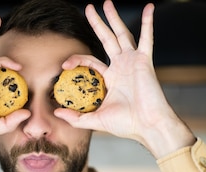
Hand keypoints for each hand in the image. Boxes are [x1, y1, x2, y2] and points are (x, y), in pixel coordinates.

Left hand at [55, 1, 194, 157]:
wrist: (148, 126)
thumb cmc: (126, 125)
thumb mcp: (96, 120)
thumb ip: (76, 117)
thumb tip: (56, 112)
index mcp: (111, 79)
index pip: (91, 61)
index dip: (77, 59)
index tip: (64, 64)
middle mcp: (122, 67)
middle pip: (107, 40)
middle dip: (98, 24)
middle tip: (89, 9)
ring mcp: (133, 62)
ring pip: (122, 34)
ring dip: (114, 18)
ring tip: (106, 3)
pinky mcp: (144, 61)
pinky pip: (147, 38)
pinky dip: (148, 22)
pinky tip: (149, 8)